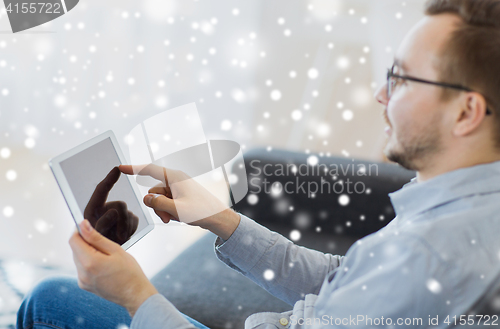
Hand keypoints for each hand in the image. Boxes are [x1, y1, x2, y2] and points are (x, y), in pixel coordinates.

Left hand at [69, 219, 157, 316]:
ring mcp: (82, 281)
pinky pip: (81, 268)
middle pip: (75, 249)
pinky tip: (103, 264)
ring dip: (87, 252)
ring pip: (78, 258)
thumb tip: (82, 225)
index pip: (73, 240)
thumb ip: (96, 237)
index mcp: (90, 262)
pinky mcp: (84, 285)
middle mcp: (82, 273)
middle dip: (85, 241)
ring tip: (106, 255)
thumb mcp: (115, 250)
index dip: (79, 230)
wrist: (135, 294)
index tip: (88, 226)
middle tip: (103, 242)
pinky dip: (89, 262)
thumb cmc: (130, 271)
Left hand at [84, 166, 138, 244]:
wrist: (111, 265)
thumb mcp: (98, 238)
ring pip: (129, 214)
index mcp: (91, 211)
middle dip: (121, 220)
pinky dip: (131, 230)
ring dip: (126, 228)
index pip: (101, 191)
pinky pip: (135, 220)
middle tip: (119, 236)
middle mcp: (103, 210)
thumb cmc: (99, 250)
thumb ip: (103, 224)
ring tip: (117, 240)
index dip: (109, 180)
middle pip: (120, 205)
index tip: (117, 169)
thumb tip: (113, 211)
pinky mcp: (126, 221)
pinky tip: (123, 238)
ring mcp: (115, 216)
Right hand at [119, 164, 239, 239]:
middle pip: (153, 191)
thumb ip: (158, 204)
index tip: (119, 167)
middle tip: (167, 218)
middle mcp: (175, 180)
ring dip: (163, 210)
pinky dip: (169, 211)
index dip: (133, 169)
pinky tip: (178, 217)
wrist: (217, 217)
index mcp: (174, 177)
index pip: (149, 170)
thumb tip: (145, 198)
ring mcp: (178, 187)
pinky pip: (167, 202)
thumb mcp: (176, 210)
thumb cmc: (200, 212)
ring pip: (159, 199)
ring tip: (175, 218)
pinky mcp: (180, 195)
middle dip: (156, 206)